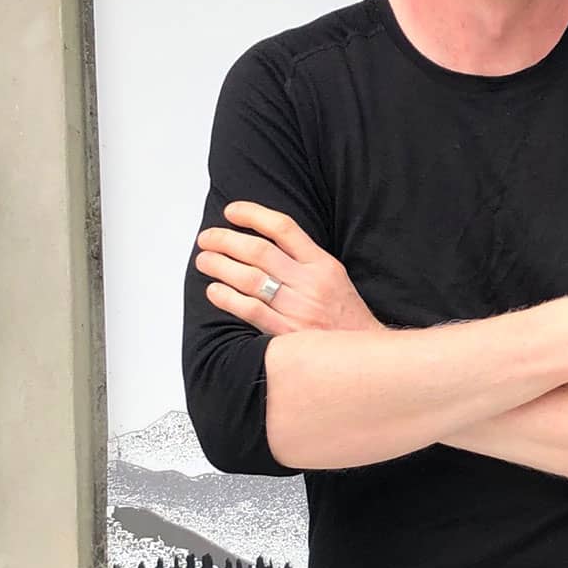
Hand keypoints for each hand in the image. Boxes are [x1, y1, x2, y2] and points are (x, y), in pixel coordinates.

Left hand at [195, 201, 385, 335]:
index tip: (232, 212)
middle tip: (207, 238)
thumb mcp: (334, 276)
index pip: (283, 228)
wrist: (363, 356)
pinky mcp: (286, 334)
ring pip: (250, 278)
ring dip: (221, 266)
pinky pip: (250, 311)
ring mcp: (298, 308)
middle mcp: (310, 283)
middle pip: (260, 251)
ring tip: (204, 260)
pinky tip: (214, 291)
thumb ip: (304, 258)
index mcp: (322, 264)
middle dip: (226, 240)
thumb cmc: (344, 315)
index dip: (253, 215)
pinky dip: (228, 298)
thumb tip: (263, 240)